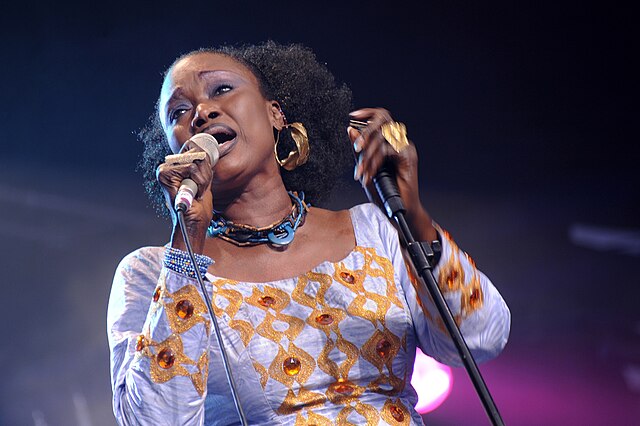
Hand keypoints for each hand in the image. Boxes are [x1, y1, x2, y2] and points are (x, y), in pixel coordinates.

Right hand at [156, 139, 214, 252]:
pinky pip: (191, 168)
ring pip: (196, 161)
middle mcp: (168, 165)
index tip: (203, 183)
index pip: (196, 149)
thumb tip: (205, 152)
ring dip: (203, 180)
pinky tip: (193, 193)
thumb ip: (203, 164)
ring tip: (197, 192)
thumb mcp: (204, 180)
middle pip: (198, 153)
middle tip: (200, 189)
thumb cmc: (198, 205)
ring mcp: (164, 169)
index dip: (206, 166)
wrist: (193, 223)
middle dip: (206, 173)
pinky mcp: (164, 174)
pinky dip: (198, 181)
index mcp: (176, 165)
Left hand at [348, 108, 436, 241]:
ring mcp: (405, 148)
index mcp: (389, 140)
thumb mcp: (365, 168)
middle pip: (383, 120)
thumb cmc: (383, 192)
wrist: (397, 211)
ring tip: (361, 172)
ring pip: (383, 137)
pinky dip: (375, 163)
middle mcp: (399, 141)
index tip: (352, 115)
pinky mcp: (408, 157)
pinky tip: (370, 176)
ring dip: (368, 156)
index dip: (367, 112)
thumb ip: (359, 150)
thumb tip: (350, 130)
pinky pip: (387, 151)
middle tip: (357, 149)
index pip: (380, 117)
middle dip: (366, 132)